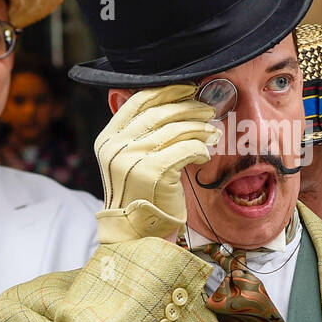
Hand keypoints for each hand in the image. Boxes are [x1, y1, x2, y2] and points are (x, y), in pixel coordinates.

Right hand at [94, 84, 219, 243]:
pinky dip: (200, 148)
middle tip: (208, 110)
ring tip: (213, 131)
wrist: (137, 233)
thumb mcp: (131, 160)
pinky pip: (186, 149)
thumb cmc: (141, 195)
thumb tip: (174, 102)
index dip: (167, 91)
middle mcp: (116, 146)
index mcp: (108, 138)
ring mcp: (132, 159)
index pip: (138, 101)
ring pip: (175, 130)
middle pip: (160, 113)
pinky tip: (205, 153)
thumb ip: (141, 134)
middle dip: (189, 108)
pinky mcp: (153, 172)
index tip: (188, 88)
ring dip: (199, 128)